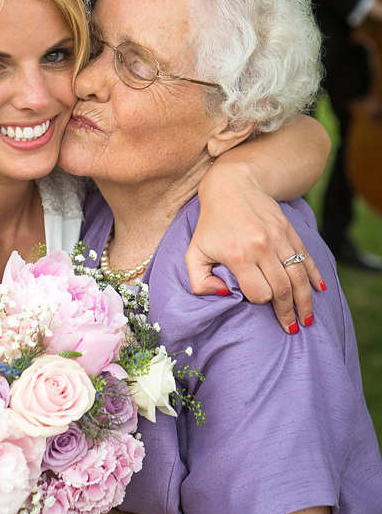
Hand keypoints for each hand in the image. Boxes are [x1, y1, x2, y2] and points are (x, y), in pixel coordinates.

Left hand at [189, 163, 324, 333]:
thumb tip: (223, 295)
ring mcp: (278, 238)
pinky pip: (306, 258)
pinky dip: (314, 276)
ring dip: (305, 301)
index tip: (257, 303)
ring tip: (306, 319)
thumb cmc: (210, 223)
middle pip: (282, 289)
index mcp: (238, 255)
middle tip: (292, 328)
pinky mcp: (289, 230)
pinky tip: (319, 290)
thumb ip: (199, 281)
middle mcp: (261, 247)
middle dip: (288, 313)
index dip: (259, 302)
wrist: (231, 185)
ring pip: (298, 277)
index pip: (259, 293)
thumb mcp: (193, 251)